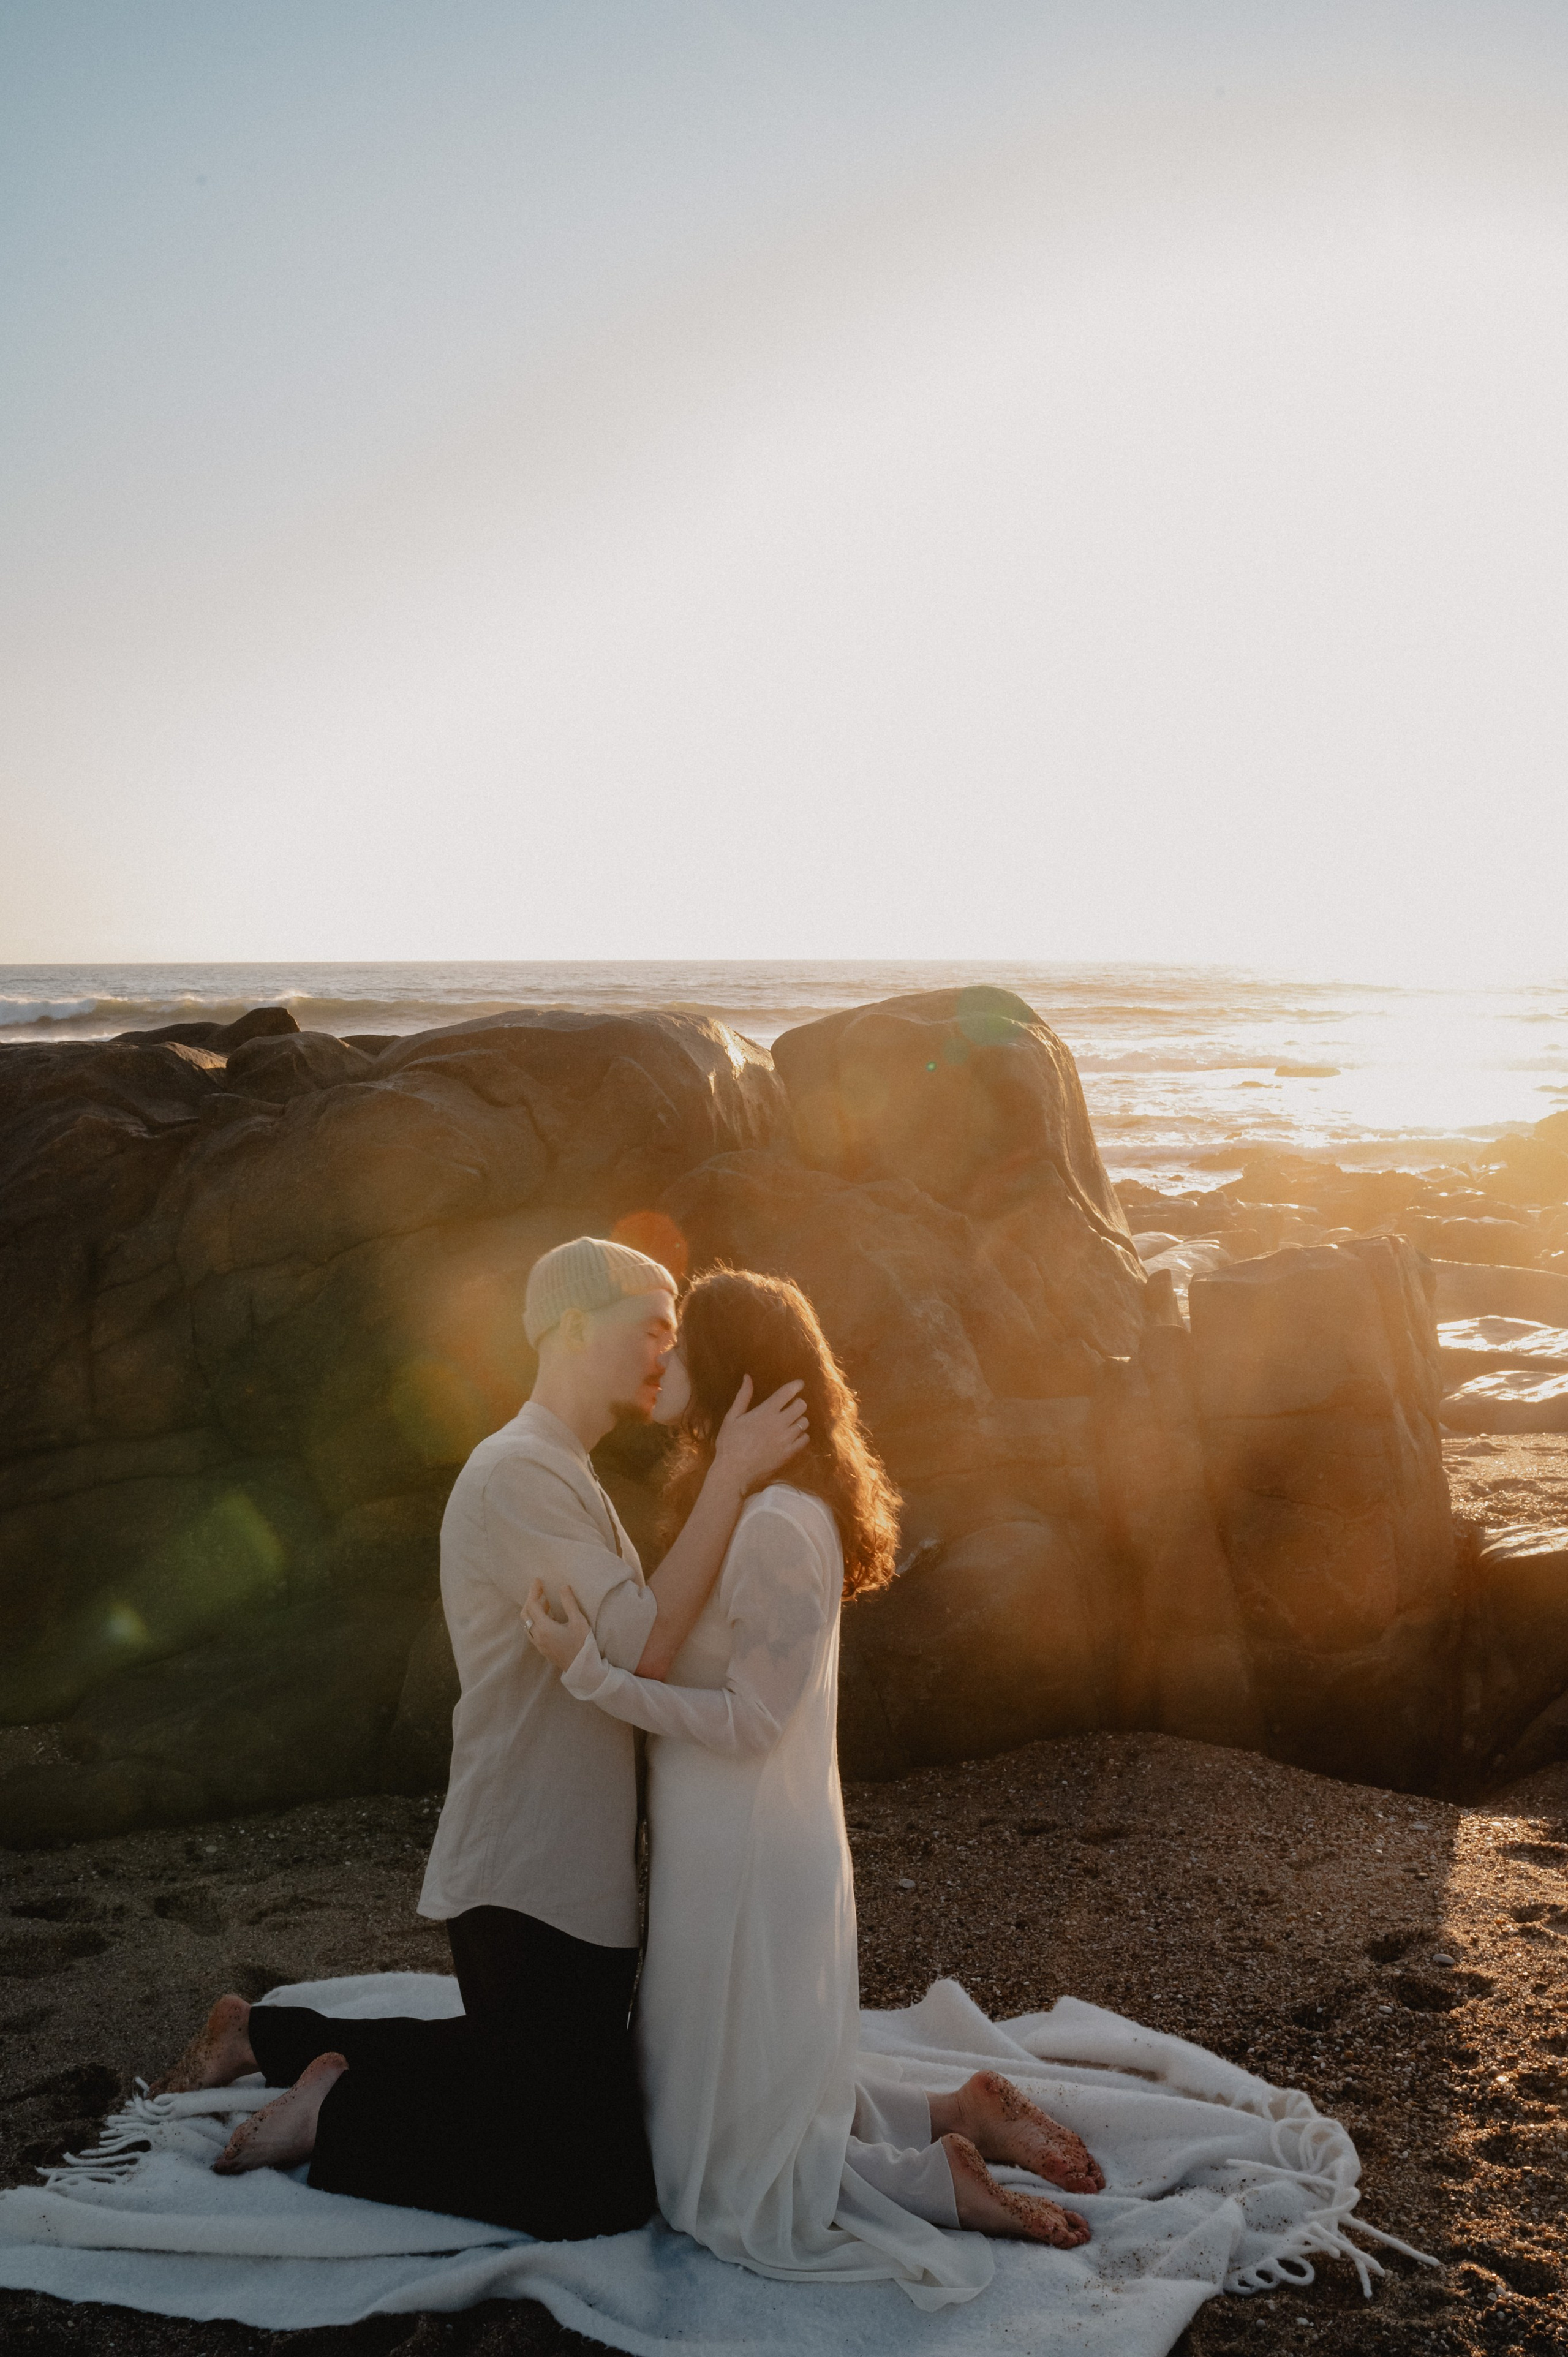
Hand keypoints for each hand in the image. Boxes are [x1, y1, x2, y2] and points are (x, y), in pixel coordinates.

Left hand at [524, 1578, 590, 1673]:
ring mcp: (538, 1644)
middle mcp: (537, 1636)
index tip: (538, 1580)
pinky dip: (536, 1620)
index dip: (534, 1591)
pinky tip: (549, 1618)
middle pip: (526, 1613)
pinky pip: (532, 1631)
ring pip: (528, 1623)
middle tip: (541, 1590)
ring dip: (533, 1611)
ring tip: (547, 1603)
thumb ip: (569, 1603)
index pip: (532, 1604)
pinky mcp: (542, 1649)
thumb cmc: (582, 1645)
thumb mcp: (579, 1622)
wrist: (582, 1669)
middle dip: (531, 1599)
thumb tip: (563, 1587)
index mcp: (544, 1628)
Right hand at [710, 1375, 808, 1492]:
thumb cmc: (729, 1443)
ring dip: (799, 1420)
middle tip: (789, 1407)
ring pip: (804, 1422)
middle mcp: (779, 1423)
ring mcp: (786, 1439)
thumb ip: (743, 1396)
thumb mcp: (732, 1417)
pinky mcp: (789, 1453)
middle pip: (801, 1406)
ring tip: (789, 1423)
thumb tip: (747, 1377)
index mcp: (765, 1412)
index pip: (787, 1393)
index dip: (796, 1385)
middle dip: (797, 1403)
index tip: (800, 1384)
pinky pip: (805, 1439)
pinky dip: (801, 1436)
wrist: (734, 1472)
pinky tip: (791, 1437)